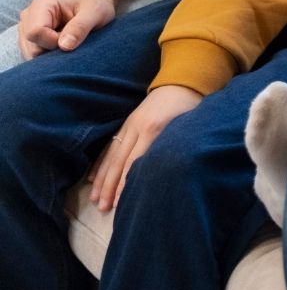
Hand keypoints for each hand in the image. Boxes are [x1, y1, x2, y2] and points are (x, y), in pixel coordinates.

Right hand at [17, 0, 114, 59]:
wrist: (92, 9)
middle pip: (32, 47)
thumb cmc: (95, 7)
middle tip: (73, 40)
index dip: (54, 42)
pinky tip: (62, 47)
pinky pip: (34, 58)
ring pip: (31, 55)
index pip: (35, 33)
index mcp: (41, 5)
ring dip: (51, 55)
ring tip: (68, 42)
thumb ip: (81, 27)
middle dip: (53, 51)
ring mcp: (25, 30)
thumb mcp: (96, 12)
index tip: (72, 39)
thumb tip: (65, 46)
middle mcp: (28, 17)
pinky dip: (49, 57)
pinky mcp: (29, 42)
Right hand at [89, 84, 202, 210]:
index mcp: (153, 128)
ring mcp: (129, 125)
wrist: (182, 82)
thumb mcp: (187, 125)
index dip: (125, 183)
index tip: (119, 203)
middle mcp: (136, 127)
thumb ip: (174, 145)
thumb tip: (166, 172)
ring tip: (95, 199)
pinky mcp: (126, 124)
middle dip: (109, 187)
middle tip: (102, 208)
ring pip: (111, 156)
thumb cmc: (190, 107)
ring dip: (102, 179)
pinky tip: (92, 179)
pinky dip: (100, 164)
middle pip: (118, 162)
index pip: (134, 162)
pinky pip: (109, 146)